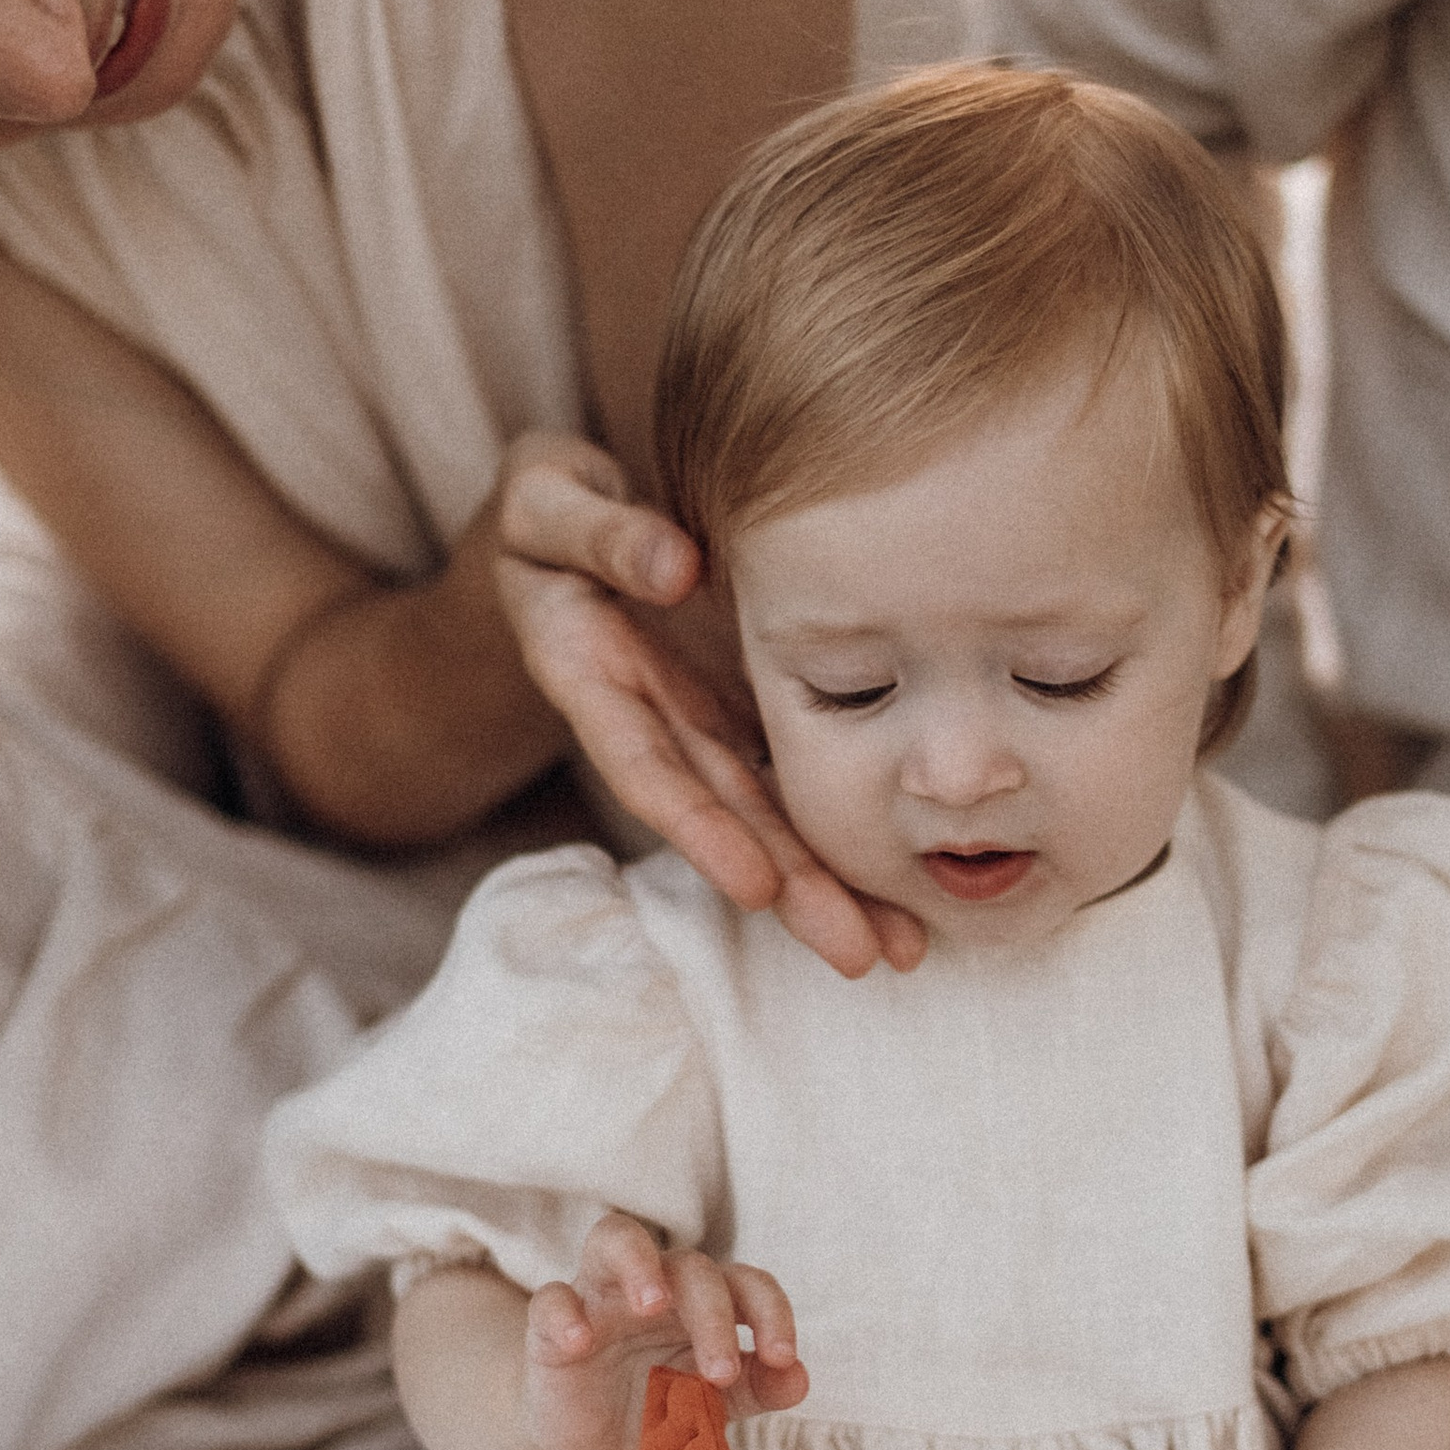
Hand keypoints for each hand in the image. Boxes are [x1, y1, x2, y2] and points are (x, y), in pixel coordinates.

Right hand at [488, 433, 927, 980]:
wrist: (564, 518)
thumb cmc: (550, 506)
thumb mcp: (545, 497)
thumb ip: (600, 532)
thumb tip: (677, 568)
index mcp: (591, 671)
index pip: (644, 760)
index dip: (698, 825)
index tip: (753, 884)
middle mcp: (652, 716)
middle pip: (720, 812)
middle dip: (786, 886)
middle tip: (858, 951)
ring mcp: (702, 721)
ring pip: (766, 813)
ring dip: (826, 886)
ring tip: (900, 948)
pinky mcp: (744, 710)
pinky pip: (793, 779)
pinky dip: (840, 837)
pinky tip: (903, 893)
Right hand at [522, 1209, 809, 1449]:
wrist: (588, 1437)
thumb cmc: (659, 1402)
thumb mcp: (713, 1405)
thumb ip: (758, 1387)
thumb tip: (799, 1378)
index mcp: (704, 1300)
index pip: (746, 1283)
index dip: (770, 1312)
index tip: (781, 1357)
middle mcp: (657, 1285)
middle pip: (691, 1265)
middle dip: (713, 1314)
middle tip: (720, 1372)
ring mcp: (600, 1296)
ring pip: (616, 1238)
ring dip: (638, 1264)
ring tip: (652, 1303)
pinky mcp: (551, 1323)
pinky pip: (552, 1297)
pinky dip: (564, 1313)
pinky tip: (579, 1341)